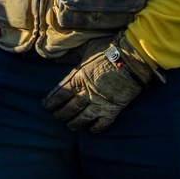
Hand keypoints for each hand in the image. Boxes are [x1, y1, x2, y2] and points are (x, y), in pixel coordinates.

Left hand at [42, 32, 162, 132]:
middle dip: (61, 113)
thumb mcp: (85, 48)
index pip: (60, 93)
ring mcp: (100, 102)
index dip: (52, 101)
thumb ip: (71, 55)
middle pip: (70, 107)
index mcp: (78, 77)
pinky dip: (96, 128)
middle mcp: (87, 92)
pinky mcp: (114, 109)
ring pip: (83, 117)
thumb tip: (56, 60)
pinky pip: (103, 123)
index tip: (46, 106)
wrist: (133, 58)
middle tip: (56, 117)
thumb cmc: (108, 50)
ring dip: (74, 123)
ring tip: (69, 126)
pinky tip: (91, 130)